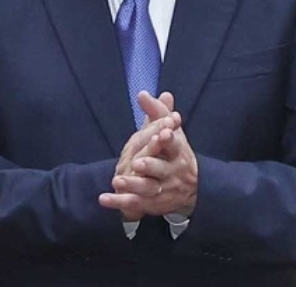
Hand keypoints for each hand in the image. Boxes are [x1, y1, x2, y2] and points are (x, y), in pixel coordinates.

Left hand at [100, 92, 196, 219]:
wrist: (191, 187)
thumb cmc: (174, 152)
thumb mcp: (170, 130)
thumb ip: (157, 112)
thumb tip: (143, 93)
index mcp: (178, 151)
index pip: (175, 144)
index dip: (169, 140)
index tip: (165, 133)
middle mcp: (172, 171)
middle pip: (162, 169)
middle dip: (151, 165)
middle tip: (137, 162)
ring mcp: (163, 189)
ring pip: (148, 188)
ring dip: (133, 185)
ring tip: (117, 180)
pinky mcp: (152, 203)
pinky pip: (135, 203)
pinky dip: (119, 202)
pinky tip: (104, 198)